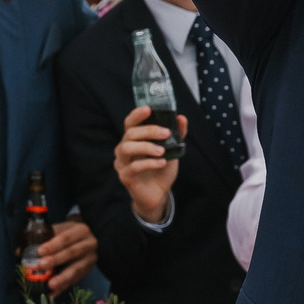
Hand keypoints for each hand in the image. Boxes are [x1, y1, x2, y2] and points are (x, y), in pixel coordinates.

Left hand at [40, 218, 98, 294]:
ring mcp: (90, 259)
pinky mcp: (88, 271)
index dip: (53, 245)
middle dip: (55, 260)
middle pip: (72, 253)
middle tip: (41, 265)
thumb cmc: (67, 234)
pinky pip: (75, 281)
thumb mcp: (57, 230)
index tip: (39, 251)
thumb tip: (19, 252)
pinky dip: (63, 288)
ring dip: (62, 278)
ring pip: (76, 269)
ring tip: (50, 285)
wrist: (85, 238)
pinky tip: (52, 294)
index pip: (66, 237)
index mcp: (80, 230)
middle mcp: (89, 244)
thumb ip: (41, 238)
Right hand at [114, 105, 186, 225]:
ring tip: (162, 151)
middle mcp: (124, 149)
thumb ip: (177, 134)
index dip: (137, 114)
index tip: (148, 109)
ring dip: (146, 146)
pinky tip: (162, 163)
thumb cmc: (161, 169)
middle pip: (130, 133)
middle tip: (165, 133)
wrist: (158, 194)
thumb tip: (181, 118)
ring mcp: (122, 163)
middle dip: (148, 131)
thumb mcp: (172, 150)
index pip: (130, 123)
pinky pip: (134, 167)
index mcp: (133, 139)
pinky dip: (149, 163)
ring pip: (127, 148)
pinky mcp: (125, 177)